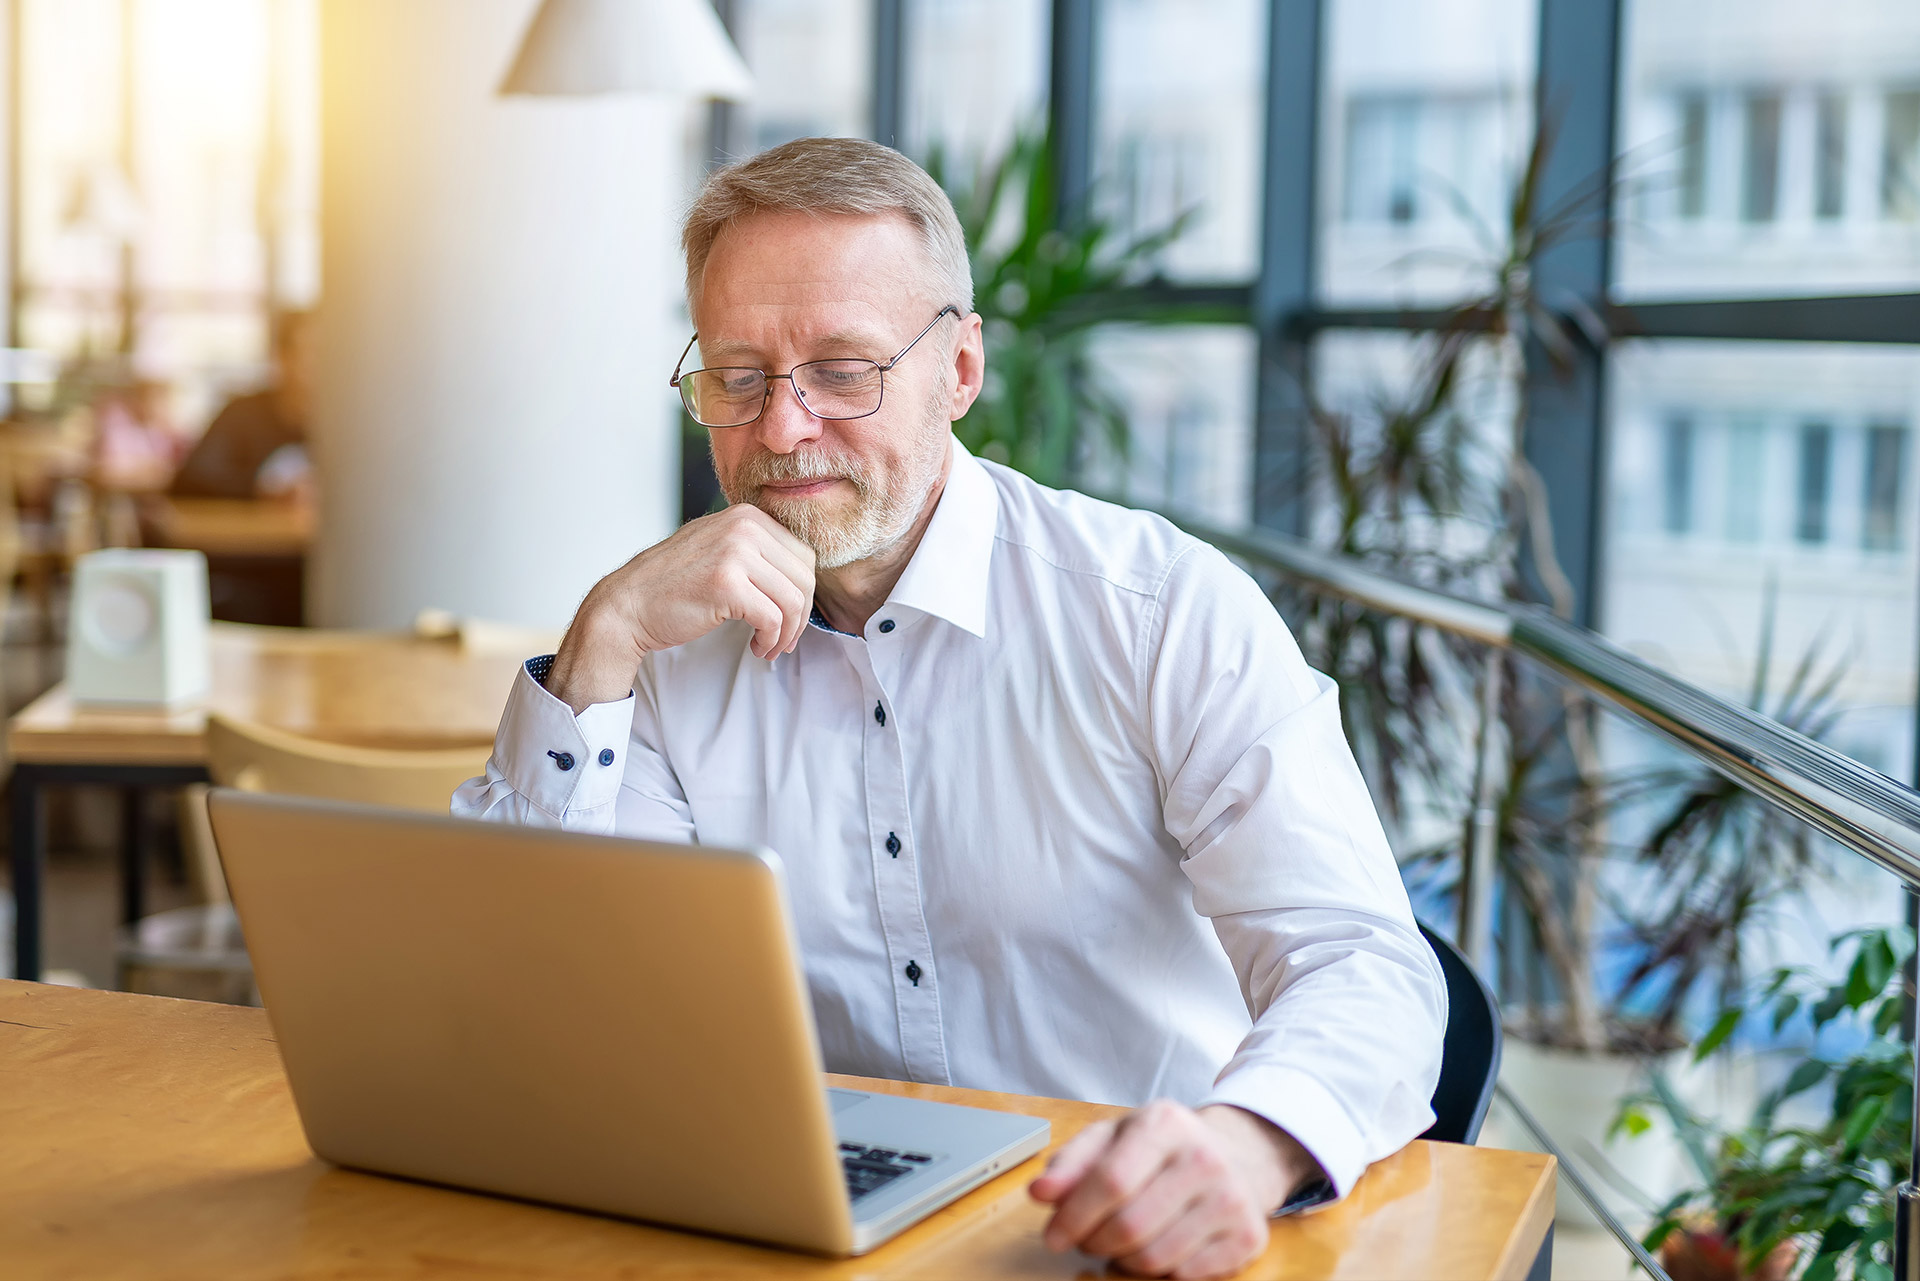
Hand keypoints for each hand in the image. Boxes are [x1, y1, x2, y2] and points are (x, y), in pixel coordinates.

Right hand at [546, 504, 815, 711]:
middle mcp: (744, 526)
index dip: (803, 594)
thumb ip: (757, 552)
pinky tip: (757, 648)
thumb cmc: (673, 585)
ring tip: (771, 647)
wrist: (626, 605)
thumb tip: (803, 576)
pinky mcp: (727, 584)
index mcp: (747, 515)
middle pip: (805, 577)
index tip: (788, 618)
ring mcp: (735, 552)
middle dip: (801, 616)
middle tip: (783, 639)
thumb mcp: (718, 549)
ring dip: (788, 633)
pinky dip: (771, 640)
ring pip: (794, 600)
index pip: (804, 556)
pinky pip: (773, 618)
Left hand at [1028, 1101, 1317, 1278]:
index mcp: (1166, 1124)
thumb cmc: (1163, 1147)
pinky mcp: (1248, 1235)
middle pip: (1130, 1225)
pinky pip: (1185, 1275)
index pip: (1111, 1181)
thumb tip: (1040, 1193)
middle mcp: (1205, 1158)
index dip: (1074, 1216)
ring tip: (1119, 1243)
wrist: (1236, 1153)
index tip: (1053, 1236)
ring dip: (1123, 1261)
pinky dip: (1159, 1272)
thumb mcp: (1114, 1137)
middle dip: (1095, 1242)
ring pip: (1155, 1258)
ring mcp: (1231, 1198)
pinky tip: (1155, 1247)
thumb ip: (1072, 1162)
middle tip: (1088, 1239)